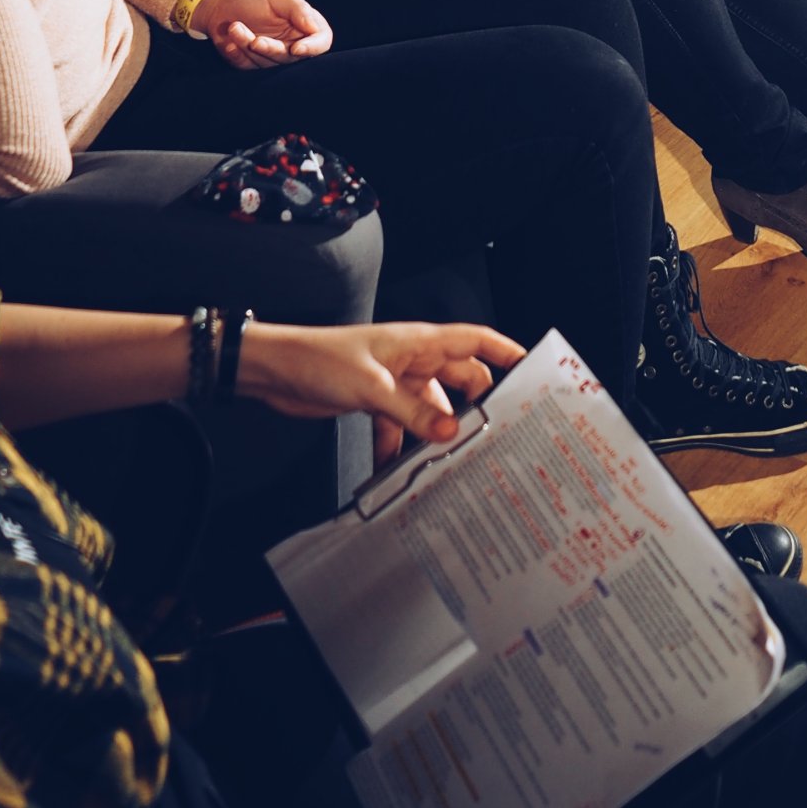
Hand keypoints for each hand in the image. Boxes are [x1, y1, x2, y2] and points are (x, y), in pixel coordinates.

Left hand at [193, 0, 331, 67]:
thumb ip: (299, 9)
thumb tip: (314, 28)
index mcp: (305, 25)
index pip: (321, 43)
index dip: (312, 48)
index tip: (295, 48)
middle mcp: (291, 43)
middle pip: (291, 59)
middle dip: (271, 50)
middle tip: (254, 40)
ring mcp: (270, 55)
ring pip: (267, 64)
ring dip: (248, 46)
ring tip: (234, 26)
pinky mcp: (251, 62)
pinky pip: (247, 67)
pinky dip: (237, 56)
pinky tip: (229, 44)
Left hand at [241, 319, 522, 459]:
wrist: (275, 370)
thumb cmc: (319, 359)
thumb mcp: (372, 388)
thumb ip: (413, 411)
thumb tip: (451, 432)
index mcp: (418, 342)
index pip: (474, 340)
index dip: (504, 351)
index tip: (531, 369)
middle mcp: (411, 359)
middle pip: (459, 379)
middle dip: (475, 405)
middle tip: (494, 434)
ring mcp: (394, 381)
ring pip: (431, 407)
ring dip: (435, 433)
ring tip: (449, 461)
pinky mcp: (375, 401)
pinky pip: (401, 424)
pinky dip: (401, 445)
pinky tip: (399, 467)